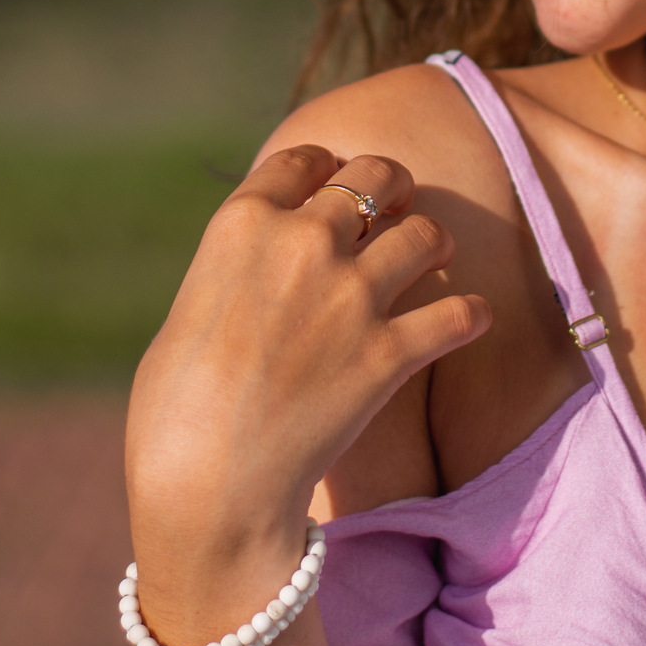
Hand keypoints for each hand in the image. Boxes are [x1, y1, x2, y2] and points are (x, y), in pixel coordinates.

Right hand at [125, 146, 488, 642]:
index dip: (327, 165)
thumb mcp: (187, 310)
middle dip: (392, 183)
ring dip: (435, 241)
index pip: (303, 159)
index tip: (337, 177)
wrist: (207, 486)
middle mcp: (303, 242)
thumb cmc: (174, 411)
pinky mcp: (389, 350)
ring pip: (425, 233)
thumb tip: (258, 268)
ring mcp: (352, 294)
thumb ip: (234, 271)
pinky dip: (469, 315)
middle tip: (399, 203)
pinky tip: (472, 318)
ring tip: (436, 255)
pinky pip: (457, 313)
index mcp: (244, 224)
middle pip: (374, 175)